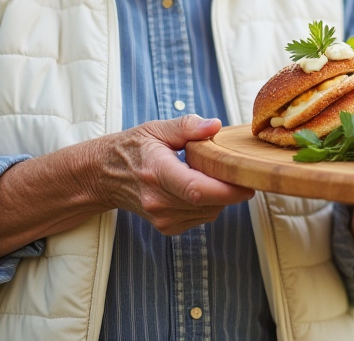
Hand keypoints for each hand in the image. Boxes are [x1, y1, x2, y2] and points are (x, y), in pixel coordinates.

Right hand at [98, 115, 253, 234]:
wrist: (105, 176)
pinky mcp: (166, 227)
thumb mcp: (156, 129)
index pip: (196, 189)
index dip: (227, 190)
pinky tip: (198, 186)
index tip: (248, 182)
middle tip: (234, 168)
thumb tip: (215, 125)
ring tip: (208, 173)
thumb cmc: (133, 148)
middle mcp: (158, 201)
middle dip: (229, 188)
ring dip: (219, 195)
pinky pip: (201, 217)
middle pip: (209, 203)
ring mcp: (161, 218)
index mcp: (157, 173)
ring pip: (209, 212)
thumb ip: (187, 126)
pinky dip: (208, 204)